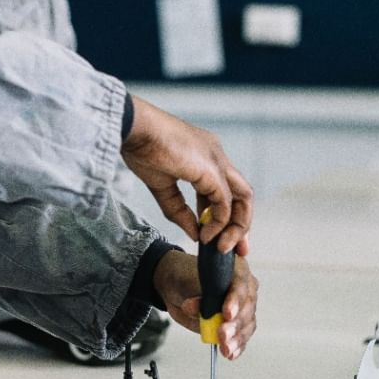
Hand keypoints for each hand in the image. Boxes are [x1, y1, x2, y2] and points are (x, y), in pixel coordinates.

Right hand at [121, 95, 253, 251]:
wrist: (135, 129)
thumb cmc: (141, 149)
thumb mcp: (162, 186)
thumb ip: (179, 211)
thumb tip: (195, 234)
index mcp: (205, 156)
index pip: (224, 190)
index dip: (223, 215)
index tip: (217, 237)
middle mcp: (217, 156)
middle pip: (242, 194)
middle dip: (241, 224)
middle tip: (234, 249)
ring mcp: (218, 161)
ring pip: (243, 198)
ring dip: (236, 226)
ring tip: (221, 246)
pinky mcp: (212, 170)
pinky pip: (225, 203)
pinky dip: (219, 222)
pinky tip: (205, 234)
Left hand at [152, 250, 257, 360]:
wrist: (180, 287)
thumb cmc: (187, 278)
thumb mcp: (187, 282)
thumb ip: (194, 295)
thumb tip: (191, 307)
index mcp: (236, 270)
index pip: (240, 285)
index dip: (235, 300)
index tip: (226, 313)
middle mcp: (245, 288)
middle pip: (247, 308)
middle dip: (235, 324)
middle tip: (222, 334)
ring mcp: (243, 307)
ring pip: (247, 324)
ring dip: (236, 338)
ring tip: (225, 347)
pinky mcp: (239, 323)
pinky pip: (243, 335)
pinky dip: (237, 346)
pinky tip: (230, 353)